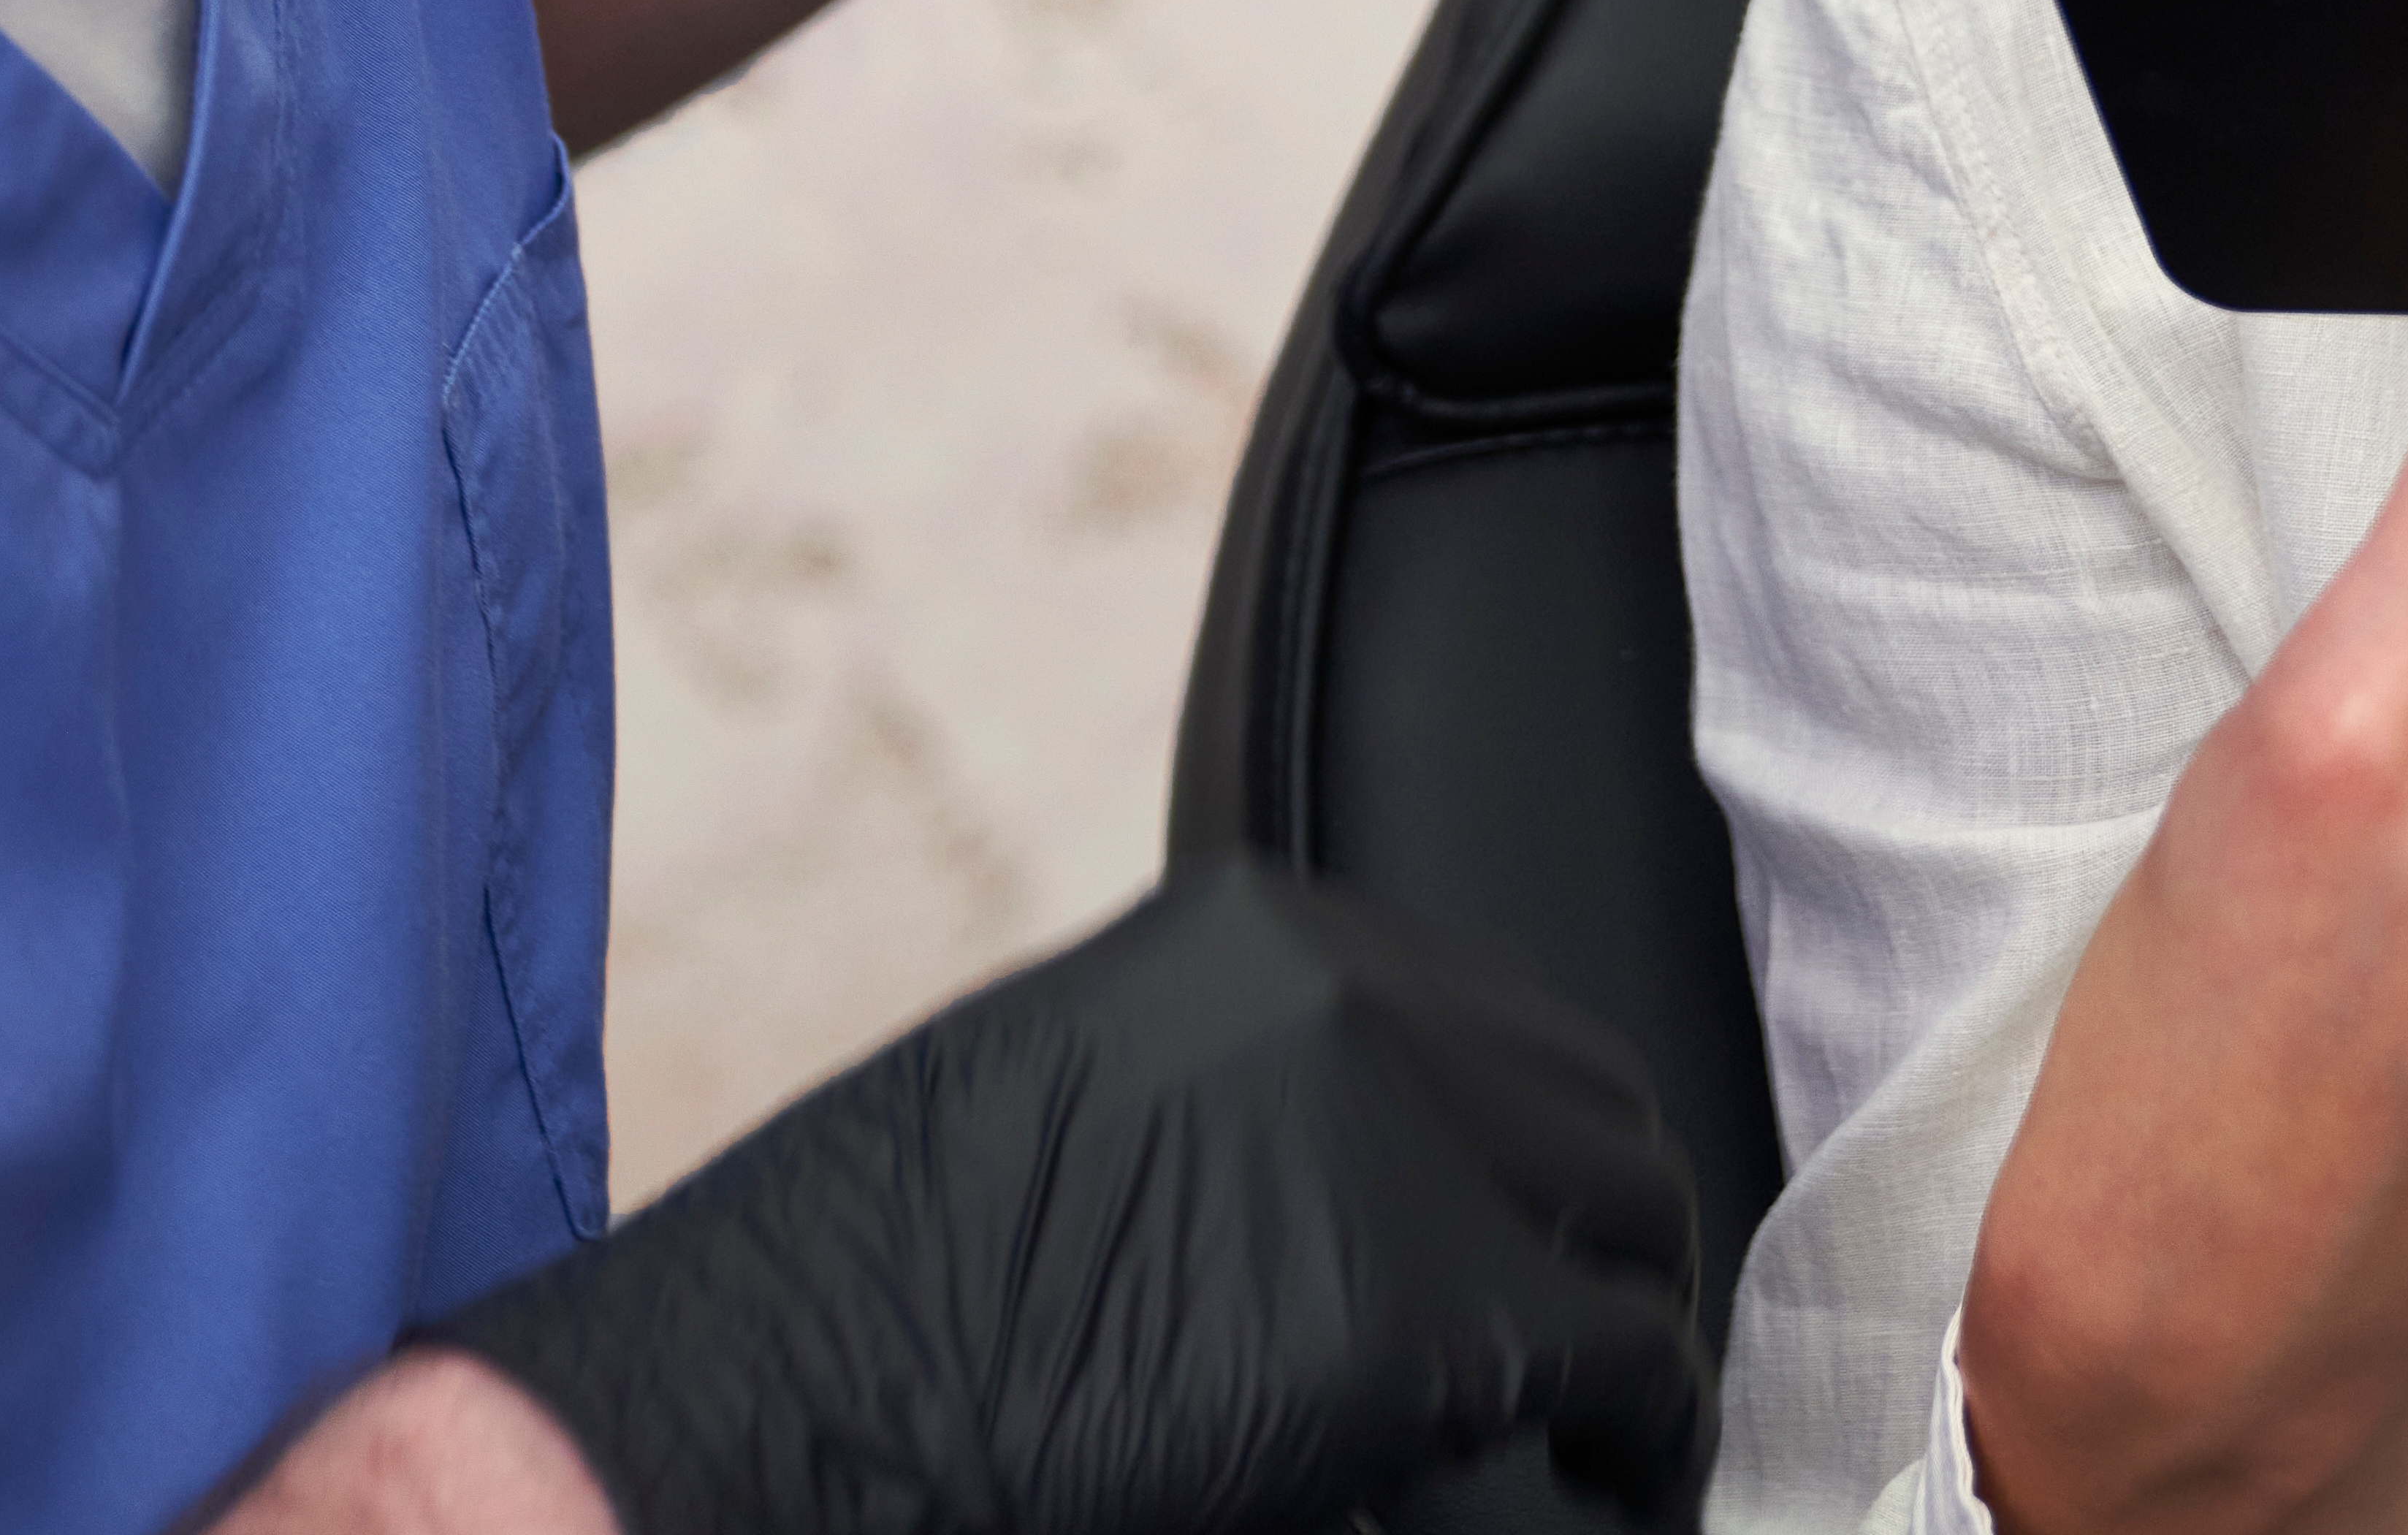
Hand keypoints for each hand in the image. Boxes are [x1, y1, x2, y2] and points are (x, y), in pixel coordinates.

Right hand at [414, 858, 1704, 1534]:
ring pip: (1635, 1233)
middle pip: (1593, 1114)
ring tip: (1612, 1441)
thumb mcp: (1083, 1104)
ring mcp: (1408, 1146)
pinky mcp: (1432, 1312)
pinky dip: (1639, 1442)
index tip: (1551, 1252)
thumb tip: (1376, 1189)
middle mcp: (1362, 999)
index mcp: (1268, 930)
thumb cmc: (875, 1288)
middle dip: (1612, 1242)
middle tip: (1600, 1369)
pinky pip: (1621, 1371)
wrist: (768, 1395)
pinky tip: (1609, 1493)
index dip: (1539, 1159)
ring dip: (1633, 1337)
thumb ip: (1245, 1104)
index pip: (1501, 1027)